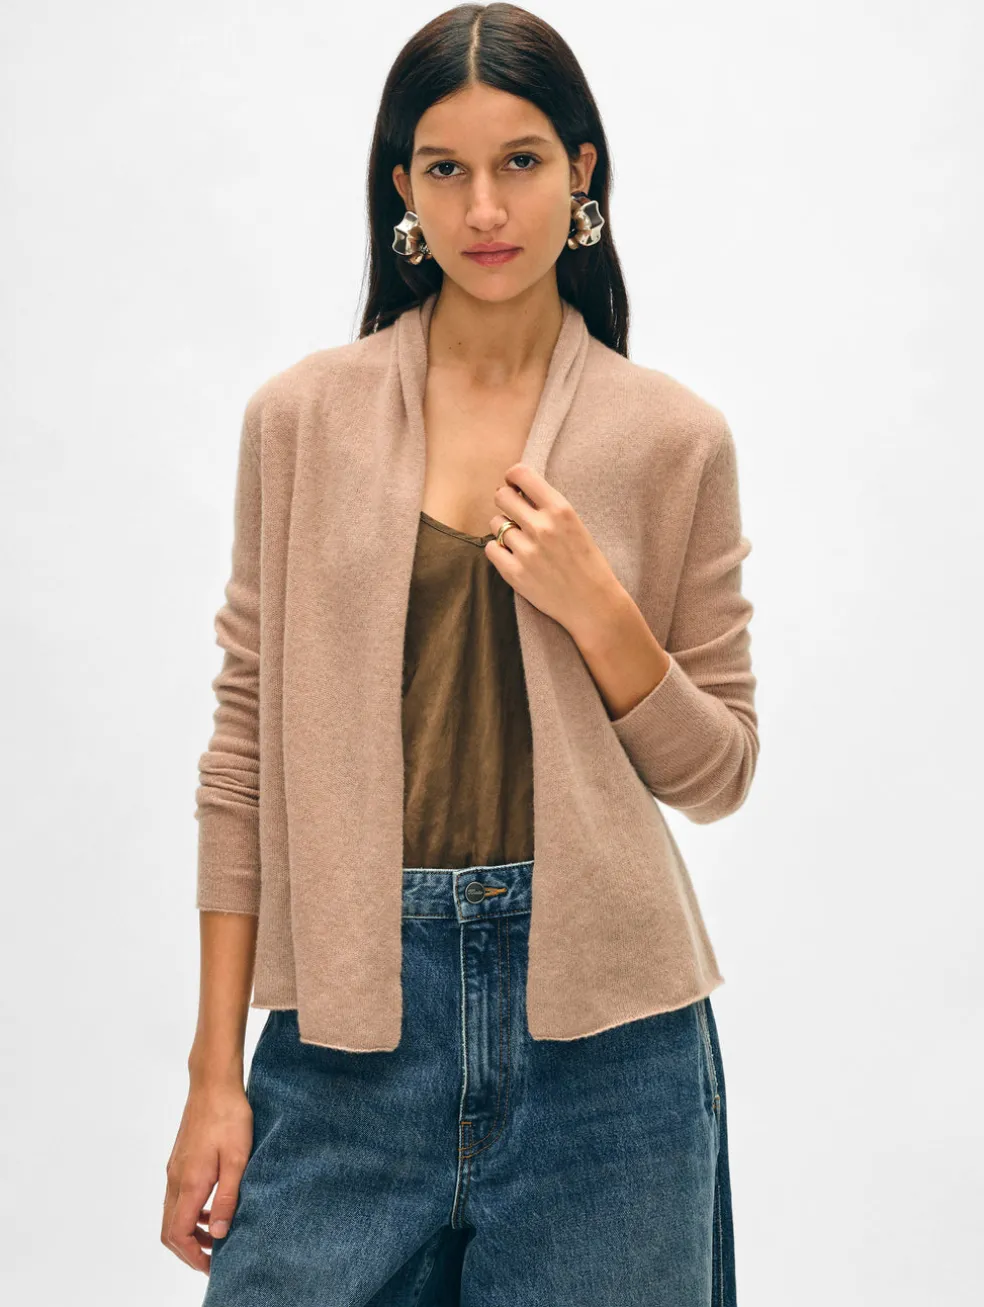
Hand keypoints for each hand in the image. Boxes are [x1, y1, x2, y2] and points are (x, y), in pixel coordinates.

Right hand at [161, 1081, 252, 1273]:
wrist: (213, 1083)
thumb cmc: (229, 1117)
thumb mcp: (238, 1159)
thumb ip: (228, 1197)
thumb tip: (219, 1233)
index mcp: (189, 1182)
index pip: (177, 1234)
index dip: (191, 1255)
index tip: (210, 1265)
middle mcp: (175, 1179)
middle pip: (169, 1229)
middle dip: (189, 1249)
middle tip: (213, 1258)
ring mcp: (175, 1168)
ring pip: (173, 1213)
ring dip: (190, 1230)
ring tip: (217, 1234)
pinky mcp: (180, 1159)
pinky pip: (178, 1196)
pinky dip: (191, 1211)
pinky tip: (212, 1206)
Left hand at [484, 463, 624, 637]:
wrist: (594, 604)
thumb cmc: (588, 563)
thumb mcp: (576, 525)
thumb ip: (549, 507)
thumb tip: (517, 490)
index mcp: (560, 510)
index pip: (521, 474)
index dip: (512, 478)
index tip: (515, 486)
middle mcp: (542, 527)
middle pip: (501, 496)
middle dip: (505, 502)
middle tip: (514, 514)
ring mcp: (526, 550)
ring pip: (495, 523)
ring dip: (503, 529)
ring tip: (521, 541)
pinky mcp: (514, 573)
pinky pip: (491, 548)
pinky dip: (499, 550)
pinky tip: (514, 556)